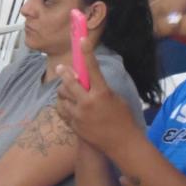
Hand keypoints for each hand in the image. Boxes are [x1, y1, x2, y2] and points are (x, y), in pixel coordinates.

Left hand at [55, 37, 140, 152]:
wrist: (122, 144)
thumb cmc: (123, 119)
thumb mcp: (116, 98)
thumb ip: (101, 87)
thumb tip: (88, 78)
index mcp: (102, 93)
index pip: (92, 68)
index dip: (86, 52)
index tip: (82, 40)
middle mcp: (88, 103)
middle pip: (68, 83)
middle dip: (65, 73)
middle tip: (63, 68)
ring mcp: (79, 116)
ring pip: (62, 97)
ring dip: (64, 91)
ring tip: (68, 91)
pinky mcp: (74, 126)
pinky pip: (62, 110)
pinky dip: (63, 105)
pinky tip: (67, 104)